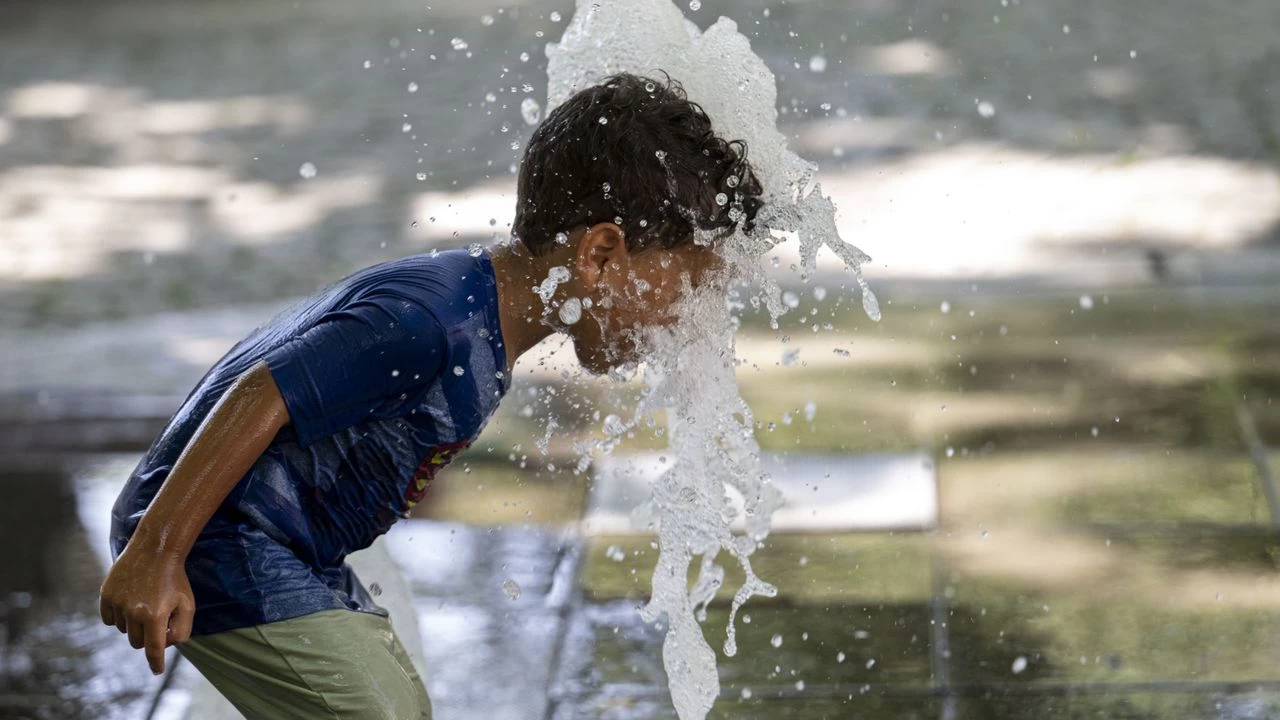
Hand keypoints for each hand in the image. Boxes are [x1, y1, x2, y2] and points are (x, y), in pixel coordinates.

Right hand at [99, 543, 194, 675]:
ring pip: (123, 630)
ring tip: (144, 603)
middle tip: (157, 618)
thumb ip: (181, 630)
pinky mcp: (105, 595)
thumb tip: (165, 646)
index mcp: (155, 616)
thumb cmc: (175, 579)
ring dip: (133, 624)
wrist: (156, 549)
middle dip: (148, 636)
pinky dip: (118, 616)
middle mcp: (133, 612)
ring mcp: (117, 603)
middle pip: (137, 642)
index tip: (157, 671)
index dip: (155, 663)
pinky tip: (129, 601)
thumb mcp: (187, 604)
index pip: (153, 649)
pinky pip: (108, 619)